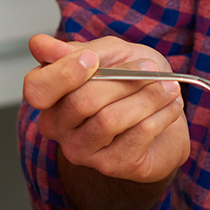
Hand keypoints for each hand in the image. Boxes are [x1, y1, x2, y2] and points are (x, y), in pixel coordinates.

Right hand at [23, 34, 190, 185]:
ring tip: (169, 87)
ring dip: (146, 98)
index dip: (63, 73)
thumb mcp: (113, 54)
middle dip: (122, 80)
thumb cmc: (132, 82)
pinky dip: (160, 116)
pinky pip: (136, 136)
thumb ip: (82, 50)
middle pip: (80, 102)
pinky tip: (171, 106)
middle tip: (150, 68)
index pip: (37, 88)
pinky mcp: (111, 165)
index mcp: (50, 94)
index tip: (93, 59)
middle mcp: (58, 126)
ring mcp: (82, 150)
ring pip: (109, 120)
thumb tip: (40, 44)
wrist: (162, 116)